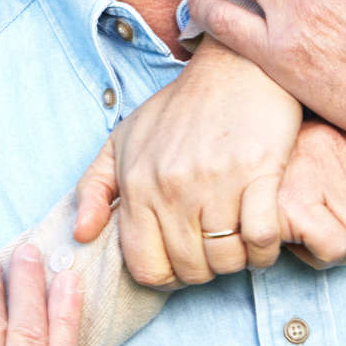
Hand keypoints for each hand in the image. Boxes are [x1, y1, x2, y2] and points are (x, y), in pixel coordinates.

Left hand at [73, 38, 300, 288]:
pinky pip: (262, 239)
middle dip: (204, 269)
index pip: (145, 267)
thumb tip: (81, 235)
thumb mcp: (122, 141)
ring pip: (227, 261)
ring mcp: (214, 180)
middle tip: (212, 246)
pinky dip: (265, 248)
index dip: (166, 276)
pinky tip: (260, 230)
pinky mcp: (258, 172)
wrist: (233, 69)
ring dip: (237, 260)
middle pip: (189, 270)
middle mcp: (171, 186)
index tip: (180, 262)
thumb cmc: (178, 110)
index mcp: (137, 183)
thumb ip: (94, 189)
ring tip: (236, 237)